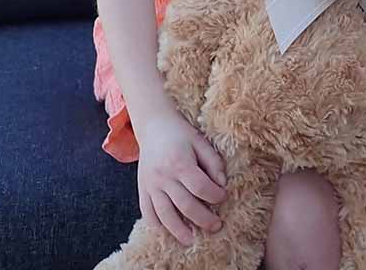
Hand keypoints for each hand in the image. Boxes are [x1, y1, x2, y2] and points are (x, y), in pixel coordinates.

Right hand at [136, 109, 227, 245]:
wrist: (154, 126)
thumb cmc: (181, 133)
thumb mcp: (200, 142)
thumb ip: (213, 162)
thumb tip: (222, 183)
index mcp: (180, 163)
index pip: (201, 187)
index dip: (215, 196)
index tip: (224, 197)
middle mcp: (164, 177)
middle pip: (185, 205)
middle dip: (203, 219)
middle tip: (216, 226)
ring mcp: (151, 185)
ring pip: (165, 215)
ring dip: (179, 231)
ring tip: (192, 240)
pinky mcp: (142, 189)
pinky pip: (147, 213)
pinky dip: (157, 225)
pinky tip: (167, 232)